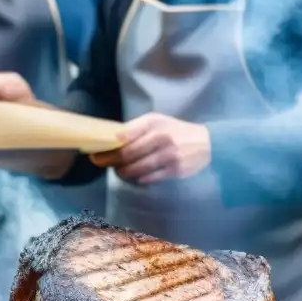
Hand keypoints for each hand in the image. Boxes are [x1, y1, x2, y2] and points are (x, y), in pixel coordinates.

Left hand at [90, 113, 210, 183]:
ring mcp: (168, 155)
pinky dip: (137, 179)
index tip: (94, 151)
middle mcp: (160, 137)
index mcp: (153, 123)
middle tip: (101, 163)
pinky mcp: (174, 170)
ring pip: (135, 169)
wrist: (207, 143)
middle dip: (110, 161)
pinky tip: (135, 176)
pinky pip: (148, 178)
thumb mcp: (157, 121)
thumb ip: (135, 128)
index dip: (106, 146)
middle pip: (126, 155)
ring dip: (122, 172)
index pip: (123, 136)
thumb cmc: (177, 131)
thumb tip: (111, 139)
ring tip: (118, 171)